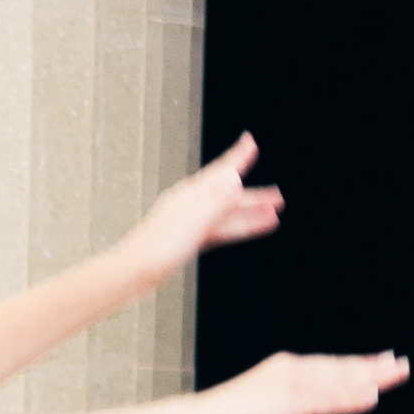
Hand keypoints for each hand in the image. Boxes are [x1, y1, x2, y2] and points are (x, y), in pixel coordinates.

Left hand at [127, 135, 283, 285]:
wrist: (134, 273)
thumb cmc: (158, 247)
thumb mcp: (192, 222)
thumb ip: (215, 201)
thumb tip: (234, 179)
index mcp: (190, 195)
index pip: (220, 171)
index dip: (237, 157)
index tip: (250, 140)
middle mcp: (190, 205)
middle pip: (228, 197)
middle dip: (255, 196)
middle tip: (279, 196)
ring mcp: (189, 223)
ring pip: (226, 216)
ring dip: (250, 215)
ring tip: (275, 215)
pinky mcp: (187, 240)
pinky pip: (219, 231)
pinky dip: (237, 229)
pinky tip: (249, 230)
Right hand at [207, 349, 408, 413]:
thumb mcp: (265, 405)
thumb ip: (288, 403)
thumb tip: (302, 406)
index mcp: (286, 368)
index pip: (330, 366)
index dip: (358, 365)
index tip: (382, 362)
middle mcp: (293, 370)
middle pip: (340, 368)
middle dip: (373, 367)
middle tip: (402, 364)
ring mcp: (292, 385)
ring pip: (339, 380)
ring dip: (370, 377)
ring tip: (397, 374)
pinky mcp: (289, 402)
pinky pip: (326, 400)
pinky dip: (350, 398)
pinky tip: (371, 398)